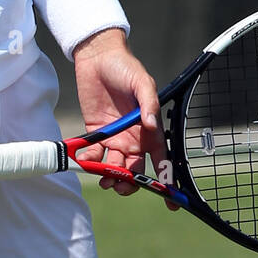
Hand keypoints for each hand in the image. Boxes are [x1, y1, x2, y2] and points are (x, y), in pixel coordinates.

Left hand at [72, 29, 177, 207]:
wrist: (98, 56)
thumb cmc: (125, 67)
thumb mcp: (142, 82)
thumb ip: (148, 103)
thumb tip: (151, 124)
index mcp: (149, 128)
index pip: (162, 158)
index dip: (167, 180)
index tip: (171, 201)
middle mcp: (133, 137)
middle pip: (135, 169)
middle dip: (130, 182)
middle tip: (120, 185)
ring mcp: (114, 136)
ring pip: (115, 167)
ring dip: (110, 177)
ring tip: (104, 179)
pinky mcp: (95, 132)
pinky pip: (94, 153)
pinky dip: (90, 161)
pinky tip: (86, 161)